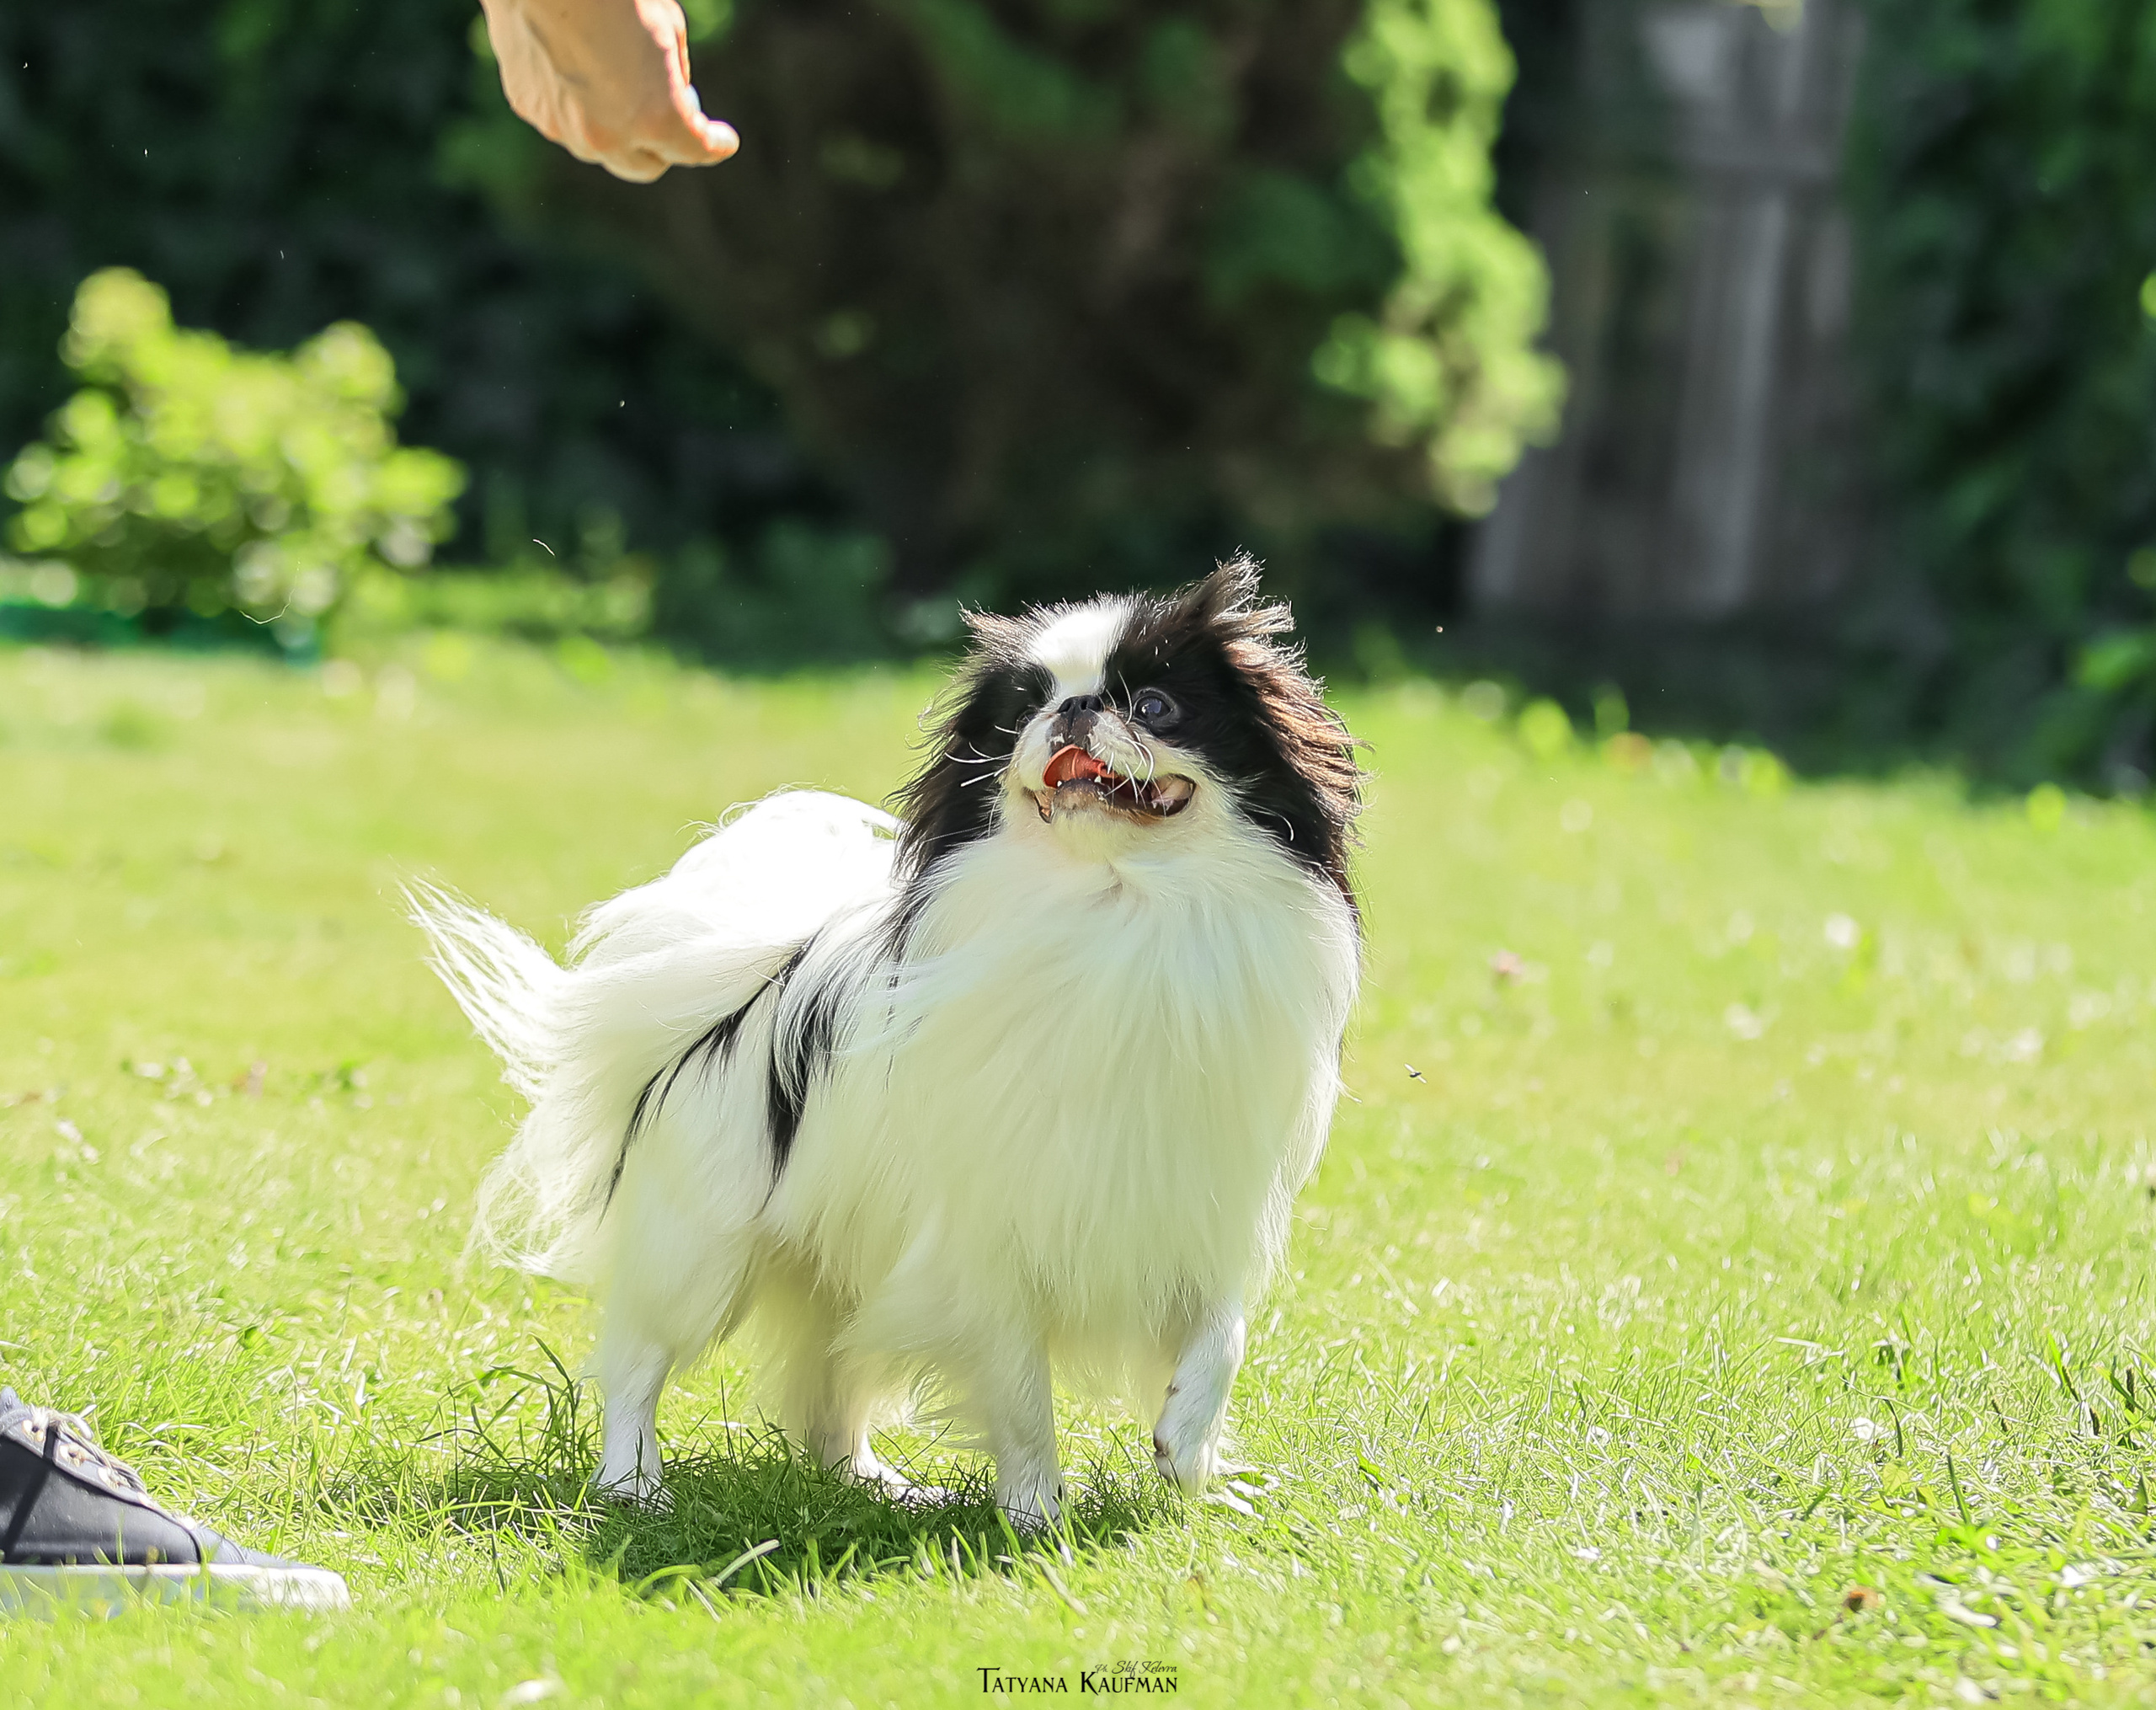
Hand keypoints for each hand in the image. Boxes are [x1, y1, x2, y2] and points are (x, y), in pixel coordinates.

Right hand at [479, 0, 738, 182]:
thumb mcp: (666, 24)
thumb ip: (674, 73)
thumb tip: (671, 97)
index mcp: (654, 116)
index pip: (695, 150)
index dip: (714, 145)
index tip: (722, 141)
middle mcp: (608, 136)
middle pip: (644, 166)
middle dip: (661, 147)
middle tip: (669, 116)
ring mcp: (562, 126)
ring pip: (599, 147)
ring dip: (615, 128)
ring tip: (616, 82)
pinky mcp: (528, 106)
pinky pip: (561, 120)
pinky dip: (575, 106)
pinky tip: (575, 65)